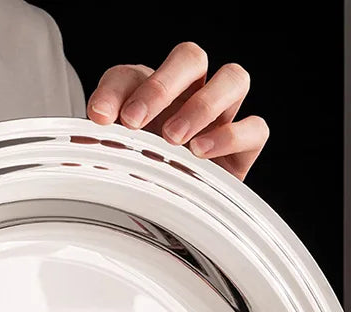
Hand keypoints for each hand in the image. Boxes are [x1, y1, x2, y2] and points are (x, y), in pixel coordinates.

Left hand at [86, 42, 267, 180]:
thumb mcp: (114, 153)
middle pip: (192, 57)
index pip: (133, 73)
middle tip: (138, 122)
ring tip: (176, 140)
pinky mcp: (243, 148)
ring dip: (203, 105)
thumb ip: (101, 132)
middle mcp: (192, 93)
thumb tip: (95, 120)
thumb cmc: (143, 176)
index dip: (122, 90)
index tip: (110, 118)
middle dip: (164, 85)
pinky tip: (202, 154)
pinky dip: (231, 136)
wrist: (168, 215)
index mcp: (154, 90)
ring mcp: (222, 116)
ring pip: (235, 79)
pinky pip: (255, 128)